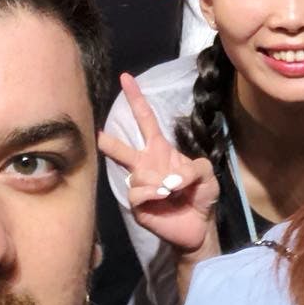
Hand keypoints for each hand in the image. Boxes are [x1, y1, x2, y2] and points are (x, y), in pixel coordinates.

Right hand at [98, 73, 219, 254]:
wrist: (200, 227)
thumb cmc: (201, 195)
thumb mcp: (207, 173)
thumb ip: (195, 167)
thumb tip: (173, 176)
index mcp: (160, 150)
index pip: (146, 120)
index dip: (136, 99)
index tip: (125, 77)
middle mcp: (146, 165)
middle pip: (121, 148)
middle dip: (108, 141)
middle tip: (96, 134)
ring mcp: (140, 186)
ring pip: (136, 174)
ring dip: (159, 180)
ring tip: (174, 190)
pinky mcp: (137, 206)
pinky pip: (137, 193)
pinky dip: (153, 193)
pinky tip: (163, 198)